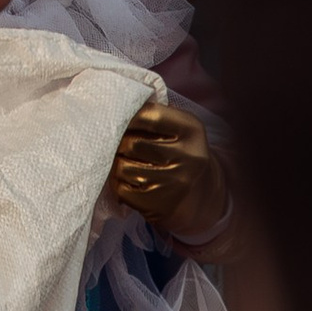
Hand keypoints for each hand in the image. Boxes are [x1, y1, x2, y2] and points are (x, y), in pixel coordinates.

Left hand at [110, 99, 231, 246]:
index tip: (115, 115)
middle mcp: (187, 158)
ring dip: (115, 163)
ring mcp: (174, 184)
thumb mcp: (179, 127)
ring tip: (118, 159)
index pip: (150, 116)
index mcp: (192, 130)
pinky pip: (123, 190)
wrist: (200, 195)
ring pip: (123, 168)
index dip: (128, 115)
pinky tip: (125, 179)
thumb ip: (156, 114)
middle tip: (111, 140)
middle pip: (132, 143)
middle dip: (117, 142)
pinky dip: (118, 183)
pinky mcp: (160, 206)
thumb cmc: (179, 151)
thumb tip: (117, 104)